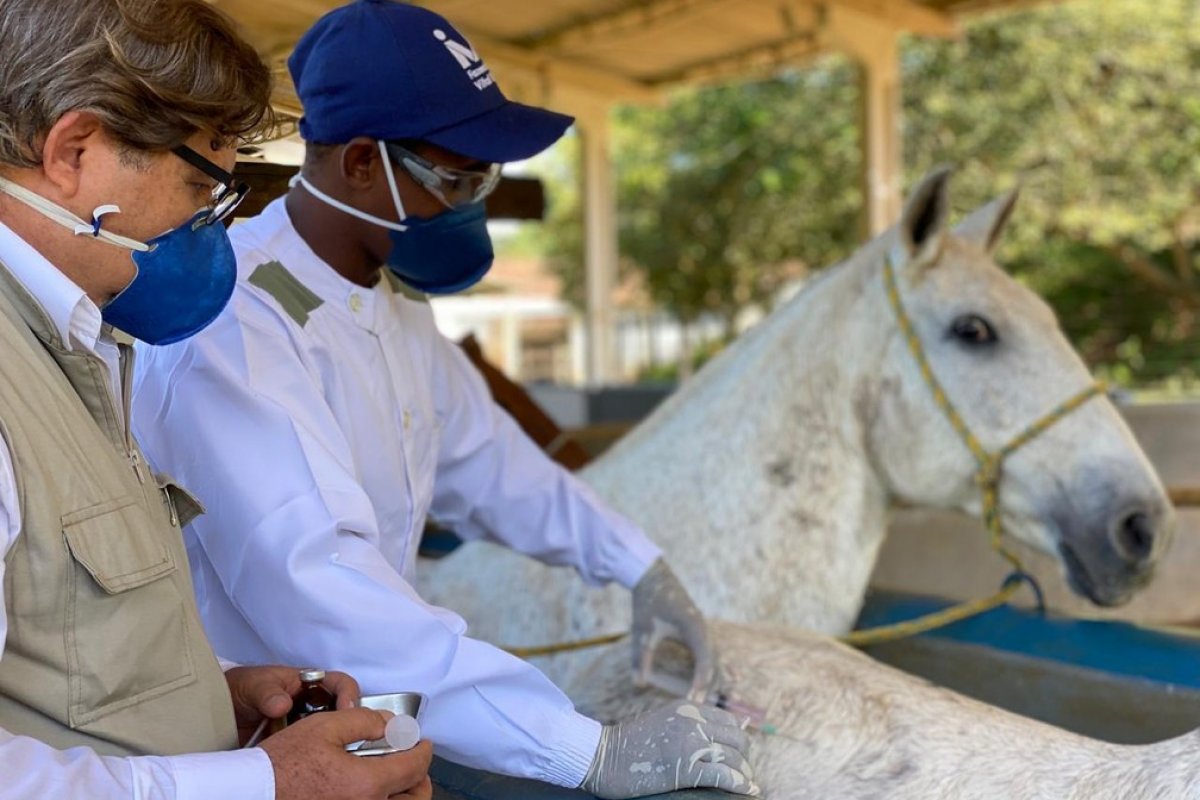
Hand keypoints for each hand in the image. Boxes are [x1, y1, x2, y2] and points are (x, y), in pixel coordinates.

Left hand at [225, 665, 359, 745]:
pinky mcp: (296, 745)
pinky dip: (312, 754)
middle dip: (343, 721)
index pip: (340, 684)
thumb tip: (282, 703)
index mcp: (308, 682)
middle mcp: (311, 704)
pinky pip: (312, 749)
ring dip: (328, 739)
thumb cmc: (241, 688)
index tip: (345, 708)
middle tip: (340, 733)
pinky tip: (304, 758)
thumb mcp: (253, 685)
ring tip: (319, 748)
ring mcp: (304, 725)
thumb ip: (267, 692)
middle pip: (341, 710)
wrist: (218, 712)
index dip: (348, 694)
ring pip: (329, 732)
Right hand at [261, 708, 432, 799]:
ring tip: (395, 778)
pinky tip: (371, 790)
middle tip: (412, 762)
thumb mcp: (323, 728)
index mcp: (366, 784)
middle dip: (419, 779)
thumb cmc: (281, 764)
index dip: (422, 750)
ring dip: (404, 794)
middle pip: (415, 799)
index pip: (414, 768)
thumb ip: (363, 721)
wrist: (252, 792)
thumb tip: (388, 724)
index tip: (421, 742)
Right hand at [579, 702, 757, 798]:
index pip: (729, 720)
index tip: (740, 753)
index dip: (738, 739)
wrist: (603, 756)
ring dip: (745, 774)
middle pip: (737, 739)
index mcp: (687, 708)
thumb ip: (687, 724)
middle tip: (742, 771)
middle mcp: (692, 722)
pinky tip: (748, 791)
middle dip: (744, 757)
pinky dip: (741, 784)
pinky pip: (724, 776)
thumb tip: (716, 736)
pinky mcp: (686, 768)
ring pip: (734, 757)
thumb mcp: (662, 721)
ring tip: (747, 785)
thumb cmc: (628, 743)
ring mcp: (690, 744)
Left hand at [631, 559, 714, 700]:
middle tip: (703, 712)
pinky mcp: (699, 633)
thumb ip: (640, 657)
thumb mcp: (643, 630)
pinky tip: (721, 686)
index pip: (704, 661)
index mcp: (694, 628)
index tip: (694, 701)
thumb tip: (638, 684)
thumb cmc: (648, 602)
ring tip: (715, 705)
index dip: (701, 682)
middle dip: (711, 688)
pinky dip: (713, 671)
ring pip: (716, 661)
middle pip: (715, 664)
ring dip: (716, 682)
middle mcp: (704, 631)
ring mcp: (703, 632)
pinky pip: (711, 656)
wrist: (653, 576)